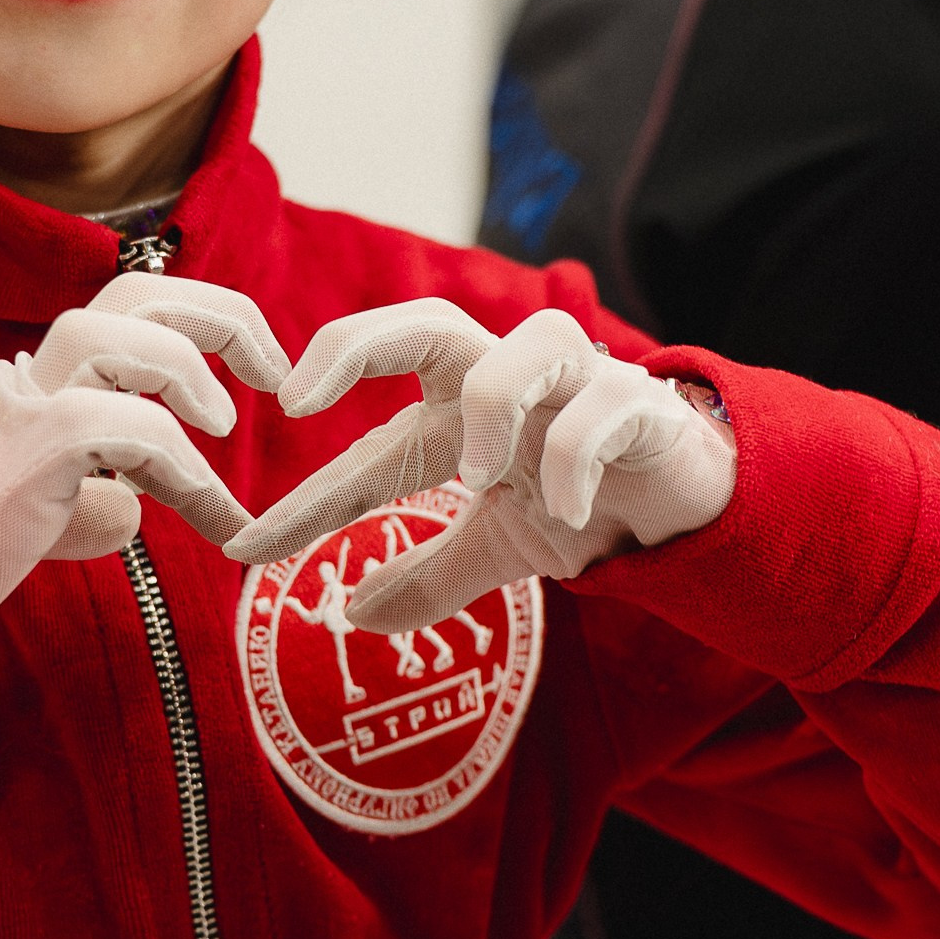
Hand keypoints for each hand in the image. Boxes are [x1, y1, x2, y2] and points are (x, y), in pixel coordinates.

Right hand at [0, 275, 287, 703]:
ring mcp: (18, 404)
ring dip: (191, 369)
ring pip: (118, 329)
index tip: (258, 376)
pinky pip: (129, 425)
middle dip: (220, 314)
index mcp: (35, 381)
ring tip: (227, 426)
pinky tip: (213, 516)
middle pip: (136, 289)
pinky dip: (186, 464)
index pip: (131, 306)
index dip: (205, 322)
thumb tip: (134, 507)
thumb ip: (88, 501)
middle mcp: (24, 374)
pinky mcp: (26, 447)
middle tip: (277, 372)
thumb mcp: (40, 525)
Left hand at [225, 301, 733, 632]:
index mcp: (463, 413)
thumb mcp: (498, 548)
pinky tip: (566, 513)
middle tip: (298, 399)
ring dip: (490, 408)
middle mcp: (510, 382)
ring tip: (475, 479)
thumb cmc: (588, 503)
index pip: (371, 448)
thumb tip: (355, 615)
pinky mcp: (641, 406)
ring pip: (522, 349)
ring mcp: (578, 386)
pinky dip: (575, 457)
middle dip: (354, 344)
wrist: (691, 506)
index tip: (248, 546)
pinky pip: (600, 409)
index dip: (308, 497)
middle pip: (425, 324)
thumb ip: (430, 575)